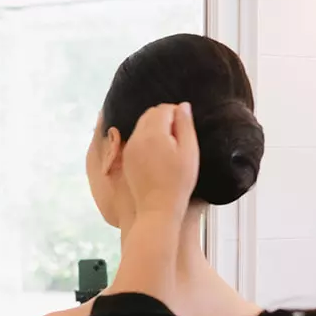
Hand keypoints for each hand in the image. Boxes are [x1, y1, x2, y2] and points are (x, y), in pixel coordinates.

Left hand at [121, 103, 199, 217]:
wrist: (158, 208)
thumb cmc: (178, 182)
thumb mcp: (189, 151)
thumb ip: (185, 125)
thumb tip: (182, 106)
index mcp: (153, 132)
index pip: (164, 109)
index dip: (177, 114)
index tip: (185, 127)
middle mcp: (137, 137)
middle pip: (149, 115)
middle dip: (164, 118)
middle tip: (178, 136)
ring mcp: (129, 148)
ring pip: (141, 126)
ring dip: (154, 129)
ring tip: (169, 146)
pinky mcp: (126, 159)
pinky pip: (136, 140)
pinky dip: (146, 140)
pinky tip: (158, 155)